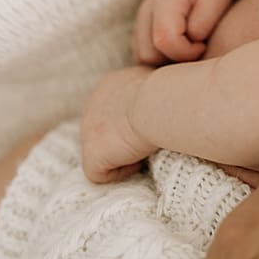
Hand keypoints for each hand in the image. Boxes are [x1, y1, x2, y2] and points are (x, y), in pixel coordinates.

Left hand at [81, 66, 158, 182]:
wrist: (160, 103)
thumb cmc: (170, 93)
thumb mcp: (162, 84)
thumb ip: (153, 94)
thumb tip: (164, 106)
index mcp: (110, 86)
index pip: (115, 111)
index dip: (133, 125)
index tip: (153, 129)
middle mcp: (92, 106)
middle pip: (104, 134)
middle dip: (124, 143)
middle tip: (149, 144)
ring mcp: (88, 131)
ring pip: (103, 154)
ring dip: (124, 158)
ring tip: (146, 152)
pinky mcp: (92, 153)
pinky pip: (100, 174)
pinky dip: (121, 172)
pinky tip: (139, 162)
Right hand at [134, 0, 237, 63]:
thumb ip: (204, 21)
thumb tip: (192, 41)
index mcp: (163, 1)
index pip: (163, 41)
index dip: (186, 53)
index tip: (203, 45)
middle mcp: (145, 12)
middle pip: (148, 55)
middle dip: (174, 59)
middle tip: (197, 50)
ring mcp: (140, 23)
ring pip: (143, 59)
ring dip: (166, 62)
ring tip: (189, 50)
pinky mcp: (141, 33)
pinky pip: (144, 58)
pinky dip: (161, 60)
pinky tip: (181, 51)